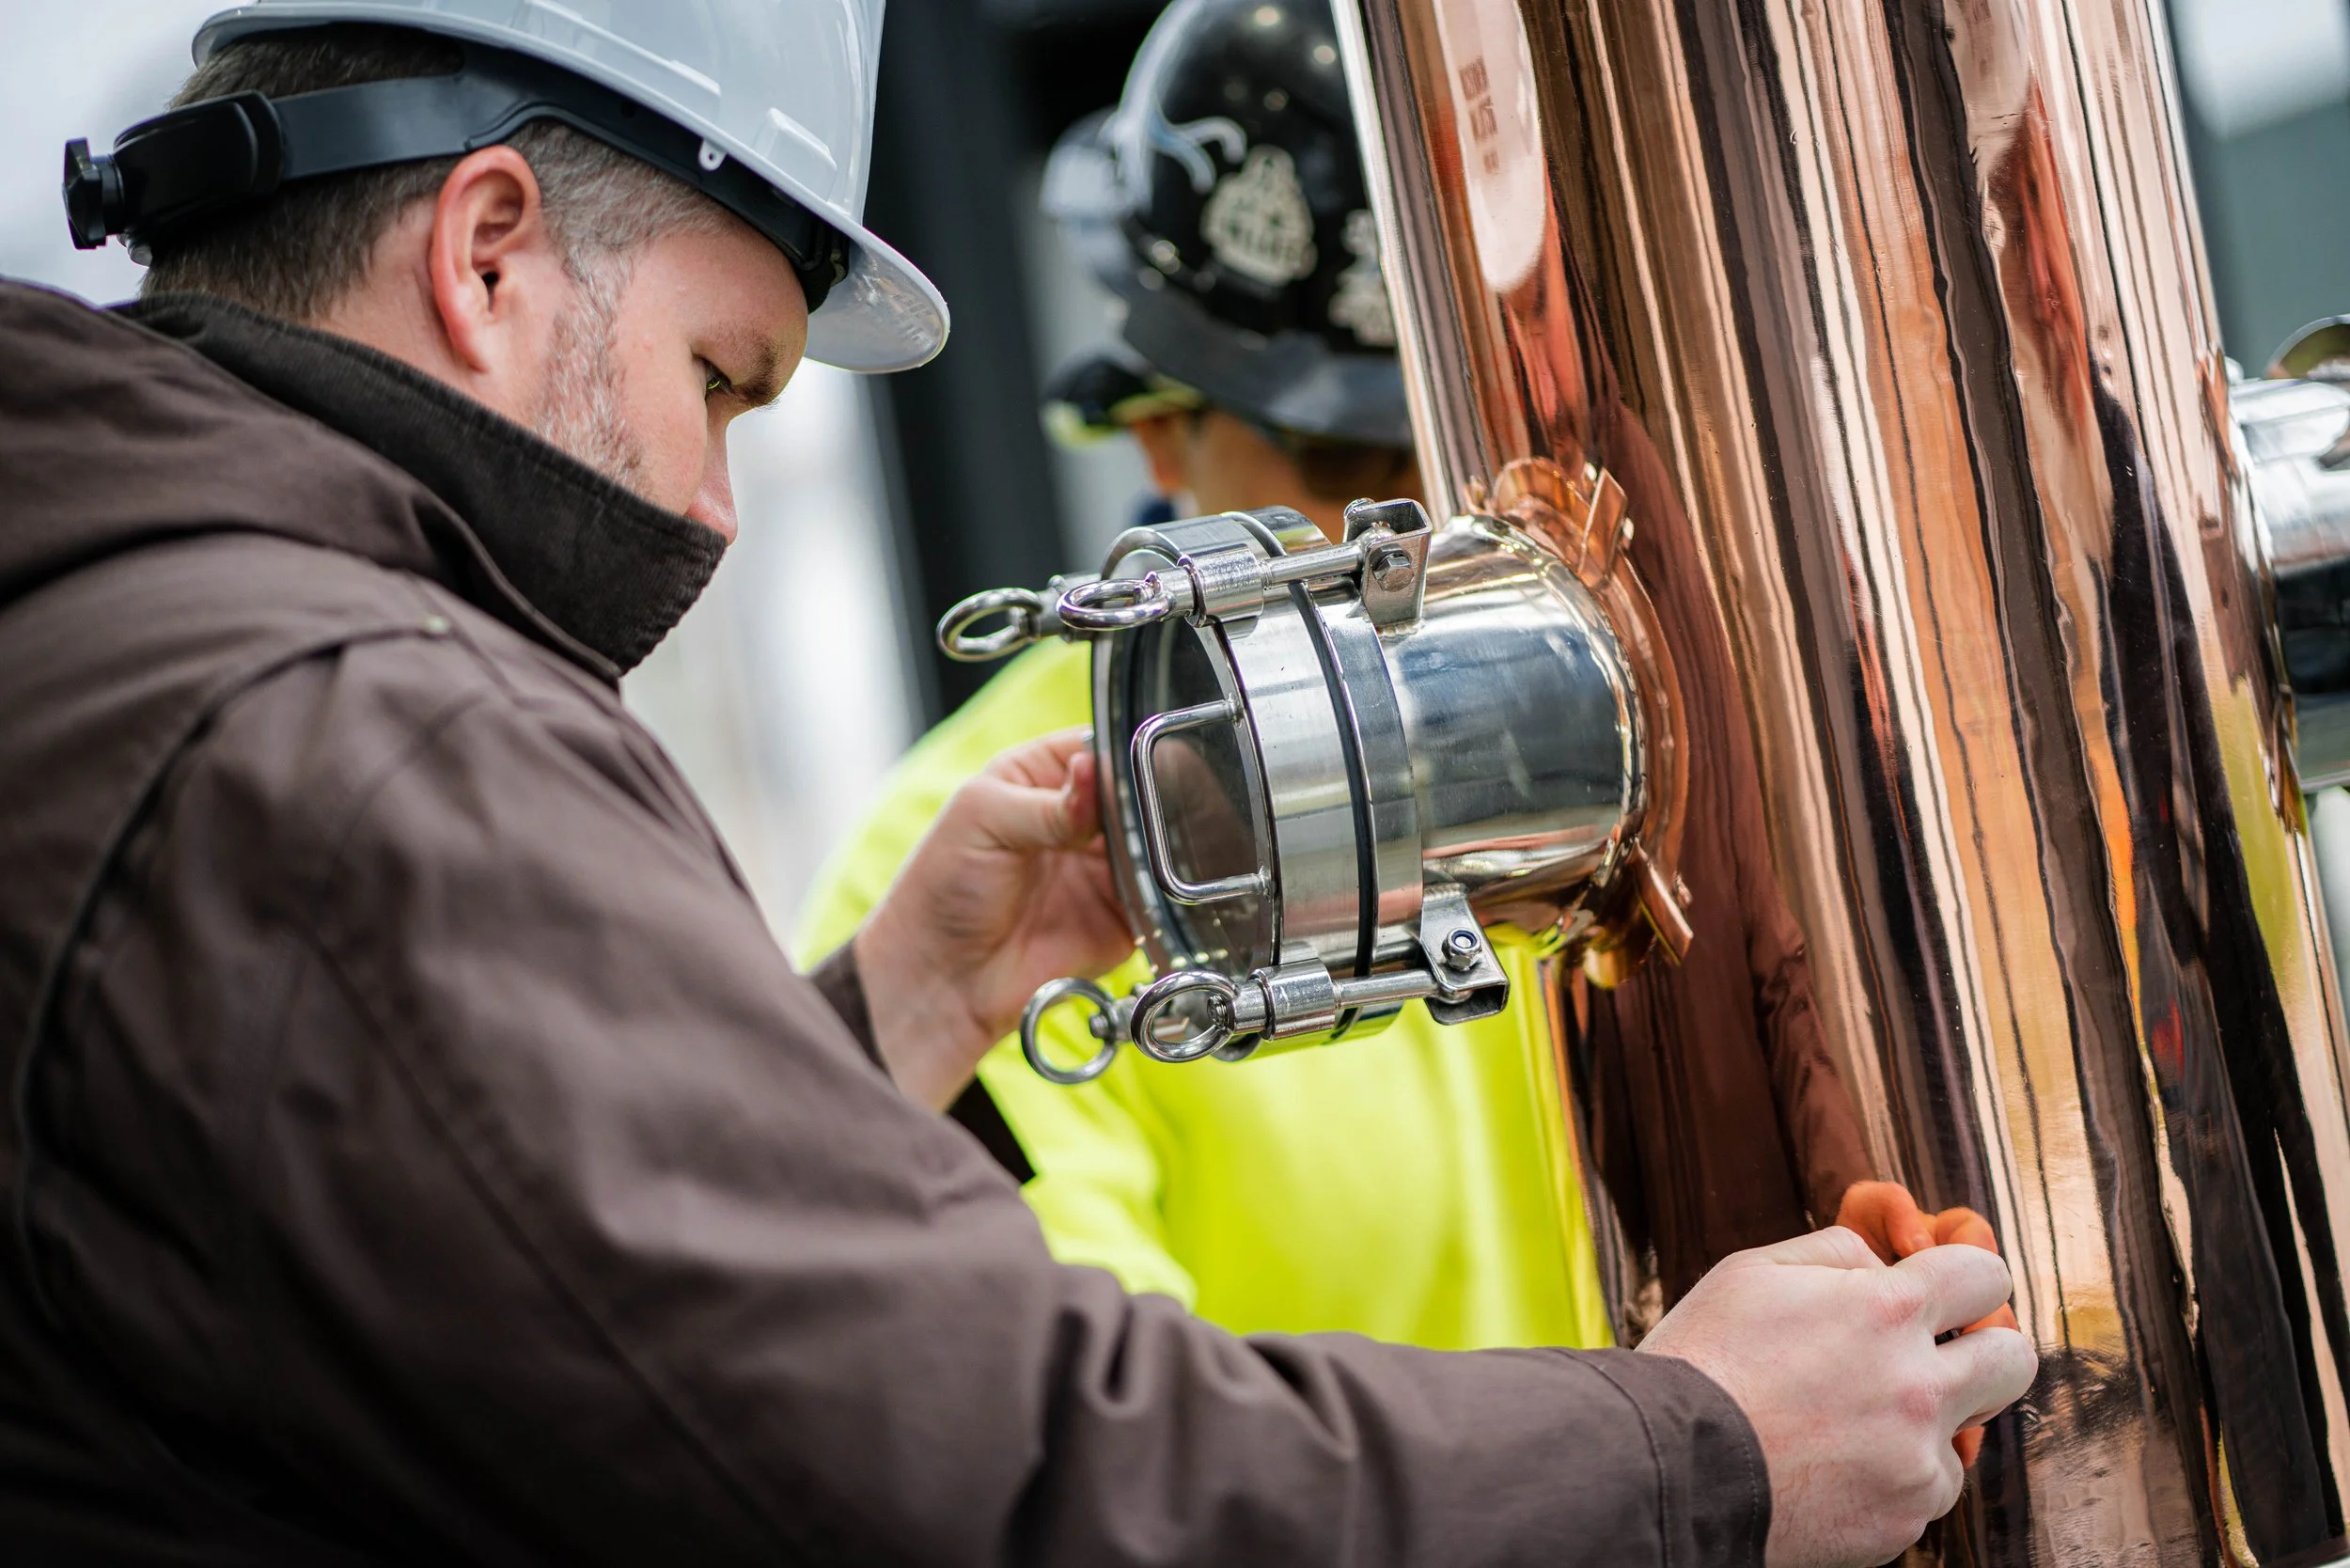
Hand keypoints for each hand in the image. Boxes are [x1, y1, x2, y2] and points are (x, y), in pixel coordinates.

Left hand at [855, 730, 1134, 1108]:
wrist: (943, 980)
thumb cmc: (942, 891)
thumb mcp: (983, 820)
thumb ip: (1047, 802)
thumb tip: (1093, 774)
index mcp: (1040, 777)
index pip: (1099, 747)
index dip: (1123, 753)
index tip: (1140, 761)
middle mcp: (1079, 819)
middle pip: (1138, 794)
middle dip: (1148, 800)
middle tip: (1147, 810)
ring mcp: (1103, 867)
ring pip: (1156, 843)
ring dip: (1159, 845)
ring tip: (1146, 849)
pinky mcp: (1123, 916)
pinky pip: (1160, 896)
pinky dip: (1164, 891)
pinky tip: (1152, 885)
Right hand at [1638, 1228, 2035, 1567]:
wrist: (1669, 1466)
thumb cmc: (1703, 1360)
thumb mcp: (1754, 1272)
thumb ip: (1836, 1254)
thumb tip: (1884, 1266)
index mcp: (1886, 1309)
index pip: (1985, 1275)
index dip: (1967, 1279)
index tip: (1946, 1294)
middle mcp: (1919, 1383)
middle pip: (2013, 1359)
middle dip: (1983, 1351)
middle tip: (1933, 1360)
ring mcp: (1916, 1457)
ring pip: (1967, 1432)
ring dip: (1925, 1423)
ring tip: (1850, 1425)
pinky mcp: (1905, 1516)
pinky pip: (1928, 1490)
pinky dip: (1893, 1478)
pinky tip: (1834, 1468)